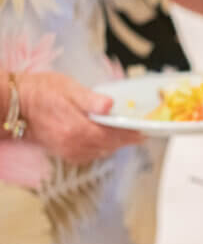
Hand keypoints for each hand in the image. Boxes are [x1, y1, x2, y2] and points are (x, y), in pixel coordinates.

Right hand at [16, 72, 142, 163]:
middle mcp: (75, 144)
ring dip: (114, 144)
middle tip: (138, 134)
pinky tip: (104, 141)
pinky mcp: (64, 153)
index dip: (131, 135)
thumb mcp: (68, 88)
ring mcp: (69, 151)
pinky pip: (89, 155)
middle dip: (125, 140)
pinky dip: (100, 148)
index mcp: (79, 129)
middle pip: (109, 145)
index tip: (144, 133)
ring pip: (101, 151)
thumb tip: (109, 105)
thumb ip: (91, 99)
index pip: (113, 135)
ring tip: (124, 136)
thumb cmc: (41, 92)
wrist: (16, 105)